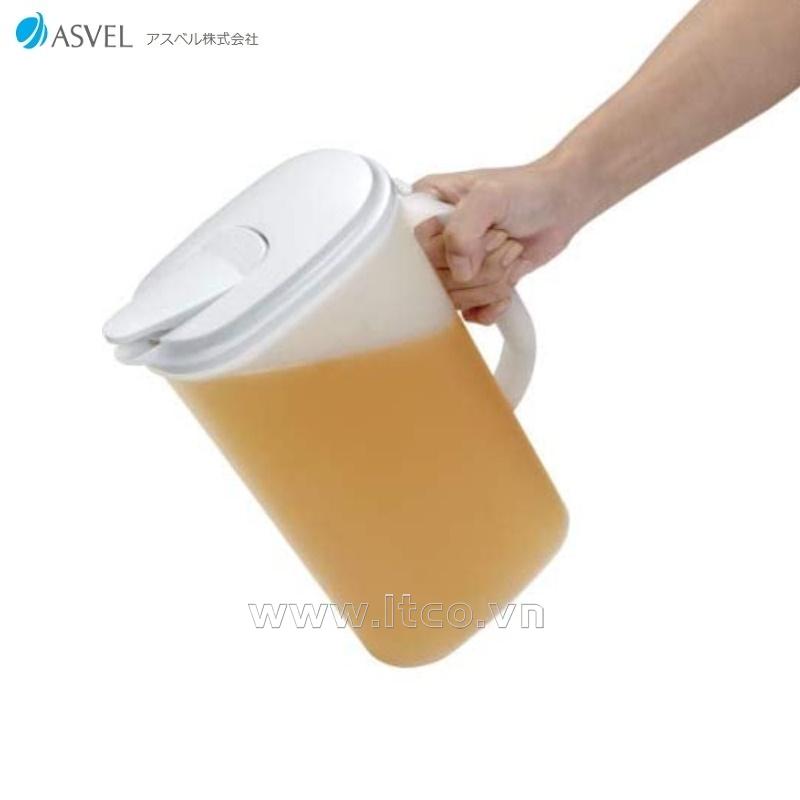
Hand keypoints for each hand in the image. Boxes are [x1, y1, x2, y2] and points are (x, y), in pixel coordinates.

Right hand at [413, 154, 586, 322]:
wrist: (559, 205)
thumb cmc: (525, 190)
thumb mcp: (489, 196)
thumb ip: (463, 229)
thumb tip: (459, 272)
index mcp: (425, 209)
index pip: (412, 251)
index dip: (444, 253)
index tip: (478, 238)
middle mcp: (434, 239)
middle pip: (435, 281)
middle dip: (481, 267)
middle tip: (504, 241)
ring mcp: (452, 265)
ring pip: (455, 300)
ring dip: (492, 283)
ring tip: (511, 254)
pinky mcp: (471, 287)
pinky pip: (470, 314)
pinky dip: (493, 304)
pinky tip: (509, 283)